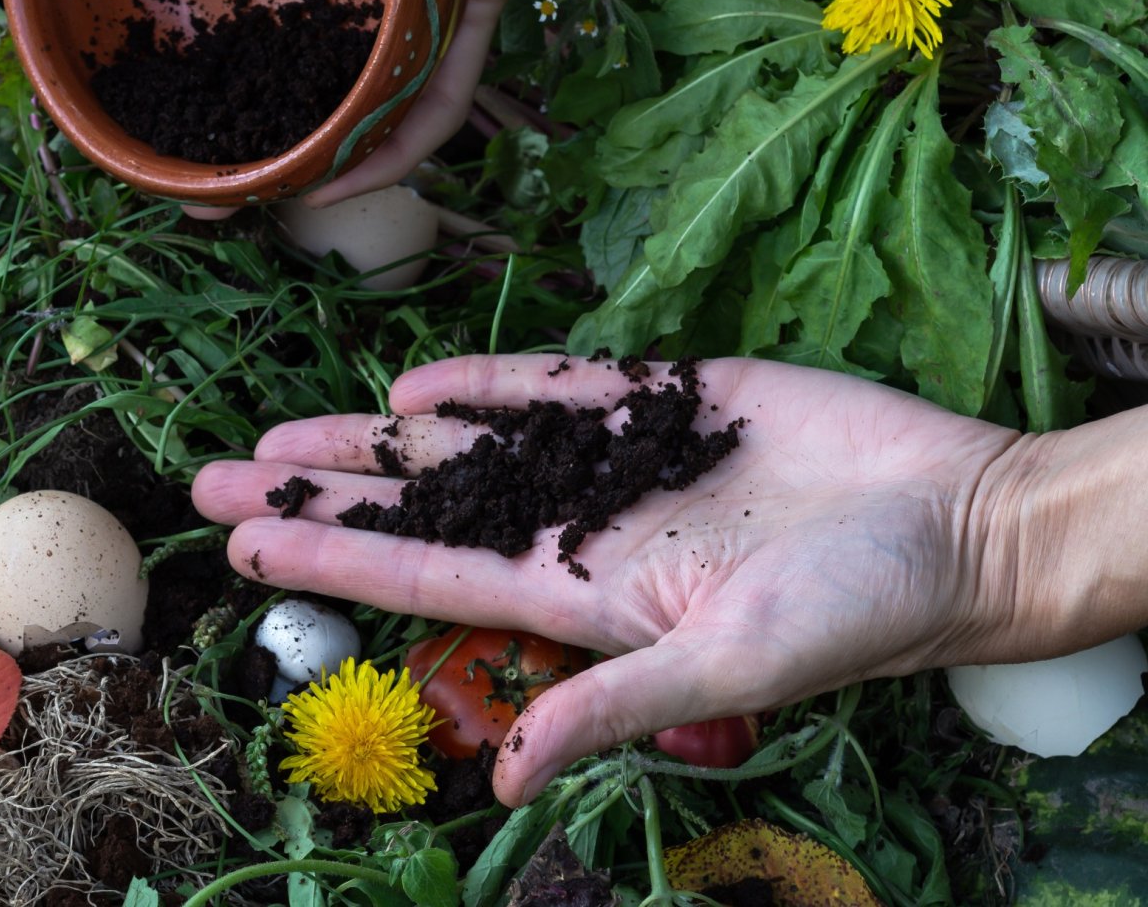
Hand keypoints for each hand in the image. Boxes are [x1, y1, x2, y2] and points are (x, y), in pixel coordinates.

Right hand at [184, 0, 595, 222]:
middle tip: (212, 186)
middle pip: (336, 68)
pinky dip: (402, 144)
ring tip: (278, 196)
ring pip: (389, 94)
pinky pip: (444, 90)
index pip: (293, 11)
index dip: (237, 61)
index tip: (172, 99)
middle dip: (280, 134)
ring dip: (340, 155)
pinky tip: (350, 180)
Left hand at [192, 355, 1036, 805]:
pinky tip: (410, 391)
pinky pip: (551, 388)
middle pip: (415, 507)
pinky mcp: (664, 399)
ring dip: (368, 442)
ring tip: (278, 437)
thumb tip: (508, 786)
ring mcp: (613, 463)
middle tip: (211, 477)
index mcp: (580, 596)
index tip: (240, 544)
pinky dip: (480, 385)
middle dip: (315, 494)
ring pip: (461, 446)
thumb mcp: (728, 673)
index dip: (329, 557)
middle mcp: (577, 528)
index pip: (422, 574)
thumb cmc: (858, 612)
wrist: (960, 521)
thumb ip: (611, 711)